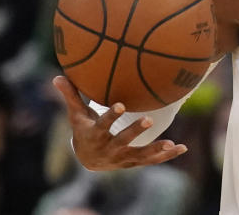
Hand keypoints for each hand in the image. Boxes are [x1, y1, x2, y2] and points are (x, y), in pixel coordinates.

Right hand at [52, 76, 186, 170]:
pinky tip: (182, 148)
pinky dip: (167, 155)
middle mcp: (109, 149)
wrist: (89, 159)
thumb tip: (56, 76)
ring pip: (140, 154)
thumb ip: (71, 96)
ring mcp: (122, 157)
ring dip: (155, 149)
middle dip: (135, 131)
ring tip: (171, 143)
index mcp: (95, 135)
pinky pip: (152, 160)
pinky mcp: (134, 162)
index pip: (103, 125)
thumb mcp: (77, 115)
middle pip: (123, 141)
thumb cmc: (85, 129)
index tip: (121, 105)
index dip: (111, 116)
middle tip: (149, 119)